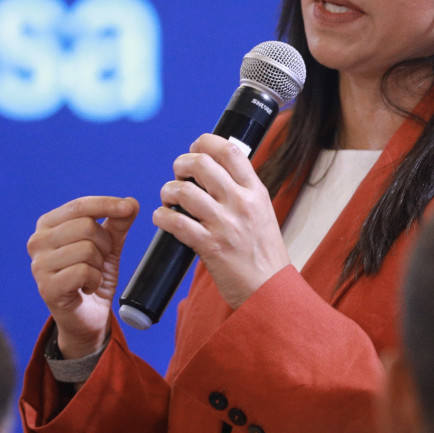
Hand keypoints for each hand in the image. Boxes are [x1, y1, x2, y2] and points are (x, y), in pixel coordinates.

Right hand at [28, 196, 138, 358]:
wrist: (88, 316)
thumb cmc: (93, 276)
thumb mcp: (108, 245)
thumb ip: (117, 222)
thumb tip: (131, 203)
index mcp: (47, 225)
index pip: (80, 205)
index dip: (107, 204)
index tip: (129, 207)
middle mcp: (37, 241)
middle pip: (86, 226)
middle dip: (104, 244)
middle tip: (99, 261)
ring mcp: (39, 265)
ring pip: (87, 249)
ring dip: (99, 265)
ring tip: (91, 275)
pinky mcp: (47, 287)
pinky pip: (84, 272)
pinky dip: (95, 280)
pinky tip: (87, 287)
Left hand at [154, 134, 288, 309]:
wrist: (270, 290)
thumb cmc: (263, 253)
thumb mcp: (262, 212)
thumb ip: (242, 191)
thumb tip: (214, 170)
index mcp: (256, 192)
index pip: (230, 151)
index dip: (206, 142)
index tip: (194, 148)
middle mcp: (241, 203)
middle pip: (201, 164)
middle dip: (181, 164)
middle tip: (178, 173)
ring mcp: (225, 225)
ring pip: (184, 192)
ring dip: (168, 191)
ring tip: (168, 198)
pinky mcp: (210, 246)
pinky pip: (177, 223)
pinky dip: (162, 217)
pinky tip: (162, 218)